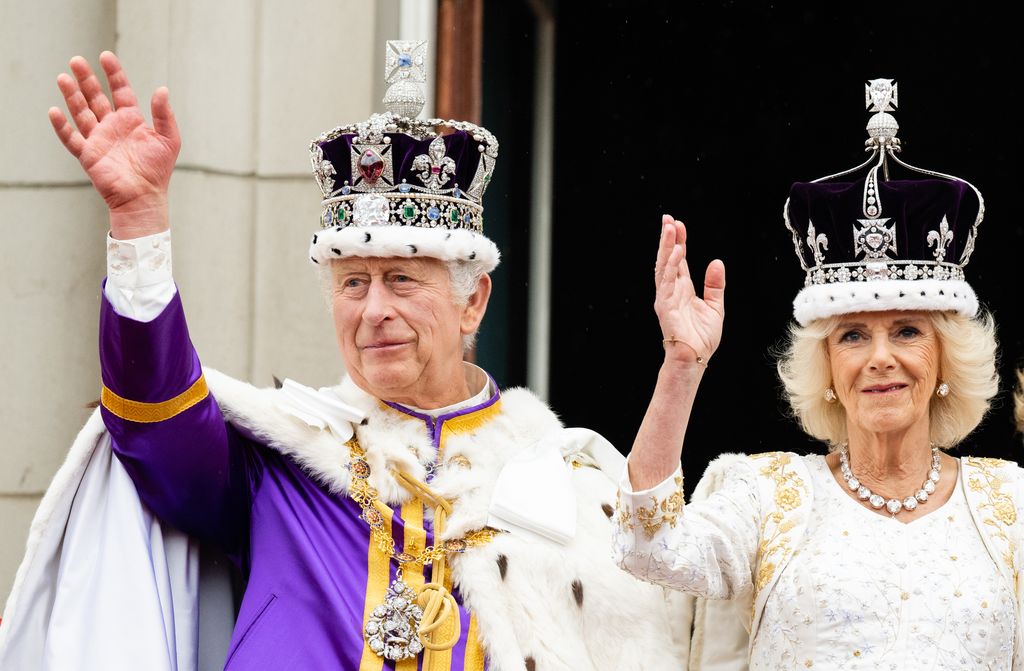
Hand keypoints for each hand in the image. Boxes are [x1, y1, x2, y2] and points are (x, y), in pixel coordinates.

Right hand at [48, 51, 179, 238]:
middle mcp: (112, 126)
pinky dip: (62, 126)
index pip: (120, 90)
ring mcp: (98, 139)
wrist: (144, 197)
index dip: (113, 73)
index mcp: (131, 120)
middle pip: (96, 97)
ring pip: (81, 112)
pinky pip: (71, 138)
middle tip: (76, 60)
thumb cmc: (158, 170)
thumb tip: (161, 89)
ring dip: (72, 96)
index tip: (105, 56)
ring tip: (63, 78)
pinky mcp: (88, 155)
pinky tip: (55, 111)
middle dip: (86, 79)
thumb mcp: (169, 139)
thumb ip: (164, 114)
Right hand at [654, 215, 725, 366]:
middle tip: (668, 219)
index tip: (679, 224)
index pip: (678, 260)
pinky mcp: (665, 306)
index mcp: (683, 289)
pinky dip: (671, 266)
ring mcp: (667, 297)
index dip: (678, 242)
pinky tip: (676, 252)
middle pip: (668, 259)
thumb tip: (716, 262)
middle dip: (668, 239)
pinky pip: (667, 282)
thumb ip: (715, 285)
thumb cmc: (702, 337)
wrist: (695, 357)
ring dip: (667, 247)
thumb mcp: (715, 306)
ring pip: (664, 267)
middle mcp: (672, 290)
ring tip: (670, 229)